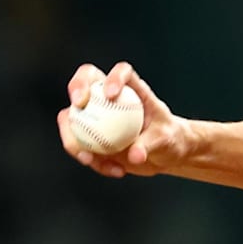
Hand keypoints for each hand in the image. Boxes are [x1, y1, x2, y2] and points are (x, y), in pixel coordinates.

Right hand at [57, 61, 190, 177]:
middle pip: (87, 79)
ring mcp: (96, 113)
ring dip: (73, 136)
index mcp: (134, 89)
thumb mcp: (165, 140)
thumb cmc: (170, 139)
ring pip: (71, 115)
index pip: (123, 73)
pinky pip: (78, 144)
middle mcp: (110, 95)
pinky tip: (115, 171)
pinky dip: (91, 159)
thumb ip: (150, 145)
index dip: (113, 77)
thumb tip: (134, 155)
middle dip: (77, 86)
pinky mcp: (89, 134)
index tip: (110, 95)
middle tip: (79, 104)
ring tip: (90, 159)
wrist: (165, 155)